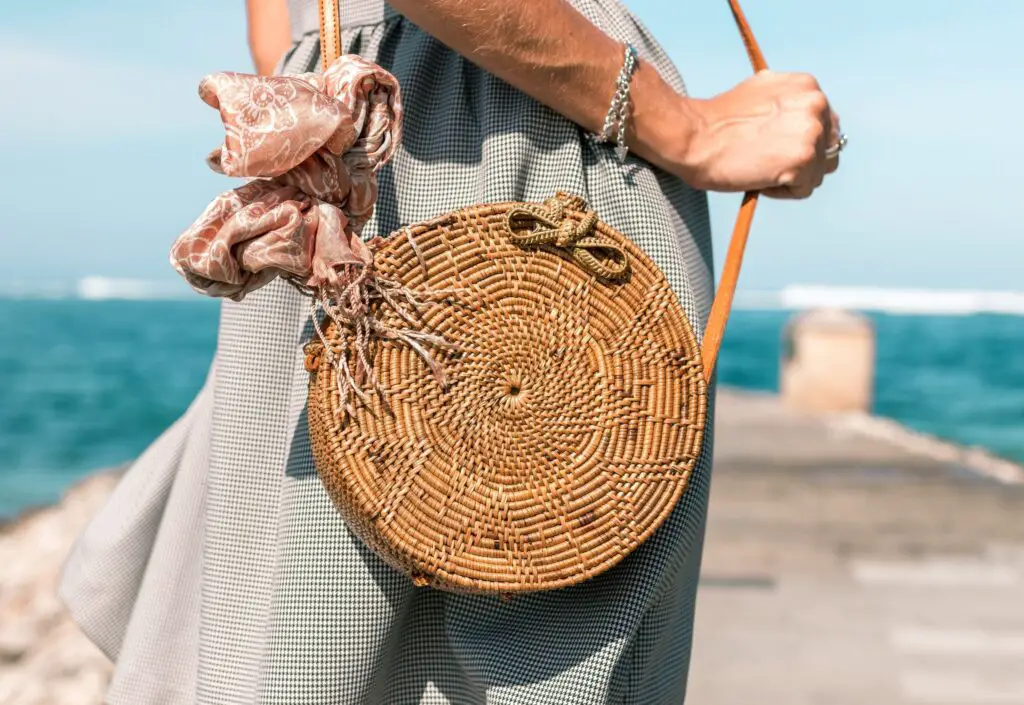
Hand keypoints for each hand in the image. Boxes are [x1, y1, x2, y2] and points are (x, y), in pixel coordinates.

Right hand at [673, 71, 839, 198]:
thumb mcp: (762, 93)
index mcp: (808, 86)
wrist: (694, 137)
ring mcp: (812, 133)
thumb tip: (804, 120)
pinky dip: (781, 191)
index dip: (799, 142)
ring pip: (818, 171)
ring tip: (760, 168)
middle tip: (765, 160)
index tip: (774, 147)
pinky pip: (803, 189)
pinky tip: (758, 178)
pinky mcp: (803, 160)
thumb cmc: (717, 122)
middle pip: (828, 149)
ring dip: (792, 177)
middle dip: (800, 161)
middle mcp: (816, 104)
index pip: (825, 124)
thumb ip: (790, 103)